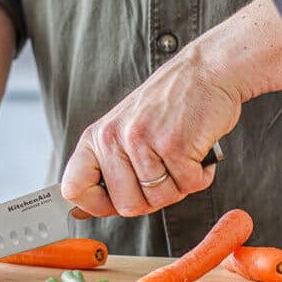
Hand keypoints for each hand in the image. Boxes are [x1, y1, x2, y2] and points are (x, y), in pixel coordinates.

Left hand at [61, 46, 241, 217]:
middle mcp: (115, 139)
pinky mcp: (175, 145)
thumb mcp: (127, 128)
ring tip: (184, 155)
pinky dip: (202, 175)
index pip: (73, 188)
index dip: (94, 205)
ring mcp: (143, 141)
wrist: (207, 70)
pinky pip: (190, 186)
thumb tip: (82, 211)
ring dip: (181, 184)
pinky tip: (199, 151)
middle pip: (127, 206)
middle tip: (166, 172)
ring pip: (161, 199)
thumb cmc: (171, 102)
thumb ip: (109, 167)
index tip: (114, 201)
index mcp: (98, 137)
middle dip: (153, 198)